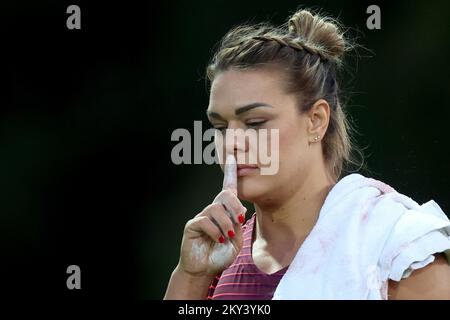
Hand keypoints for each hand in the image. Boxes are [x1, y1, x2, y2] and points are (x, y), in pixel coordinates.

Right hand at [178, 154, 246, 275]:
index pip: (228, 188)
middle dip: (235, 205)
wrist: (205, 271)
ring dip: (226, 223)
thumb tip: (238, 211)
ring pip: (216, 208)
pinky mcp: (192, 225)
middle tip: (240, 218)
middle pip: (224, 194)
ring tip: (227, 236)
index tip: (233, 155)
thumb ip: (238, 224)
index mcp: (225, 212)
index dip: (230, 171)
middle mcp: (212, 210)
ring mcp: (201, 216)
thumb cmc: (221, 254)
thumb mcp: (237, 240)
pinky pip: (205, 220)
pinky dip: (216, 231)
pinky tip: (218, 239)